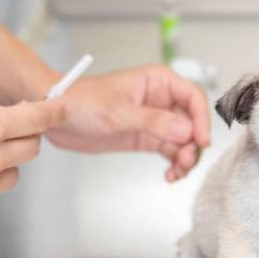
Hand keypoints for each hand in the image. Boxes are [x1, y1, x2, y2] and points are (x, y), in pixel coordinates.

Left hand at [46, 64, 209, 181]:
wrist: (57, 117)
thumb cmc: (82, 102)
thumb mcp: (118, 113)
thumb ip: (154, 122)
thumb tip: (186, 131)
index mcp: (158, 82)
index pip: (193, 97)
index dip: (201, 119)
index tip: (200, 141)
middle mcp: (161, 99)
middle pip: (193, 121)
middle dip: (193, 144)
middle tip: (185, 162)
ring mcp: (155, 120)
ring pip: (184, 140)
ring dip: (186, 157)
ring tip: (176, 172)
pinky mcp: (146, 137)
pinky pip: (171, 151)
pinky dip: (175, 163)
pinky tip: (170, 175)